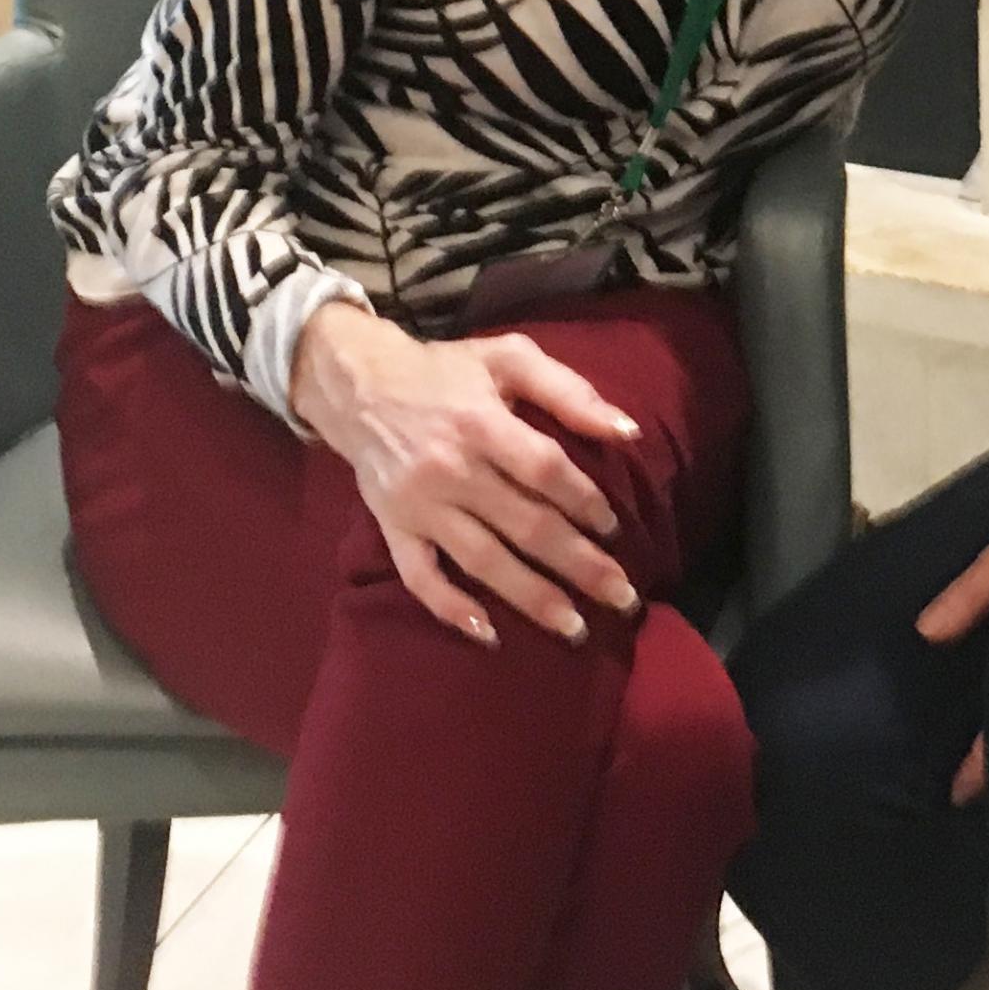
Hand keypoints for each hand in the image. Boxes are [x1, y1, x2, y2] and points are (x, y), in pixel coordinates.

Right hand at [289, 301, 642, 646]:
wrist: (360, 385)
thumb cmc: (447, 370)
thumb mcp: (510, 357)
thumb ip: (569, 390)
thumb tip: (628, 431)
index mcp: (482, 423)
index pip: (544, 471)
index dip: (584, 501)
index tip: (613, 527)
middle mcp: (451, 470)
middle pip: (524, 526)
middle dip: (579, 565)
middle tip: (622, 596)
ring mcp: (420, 506)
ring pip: (482, 561)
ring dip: (531, 598)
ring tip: (575, 627)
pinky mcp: (393, 529)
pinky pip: (420, 577)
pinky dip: (451, 608)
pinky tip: (488, 633)